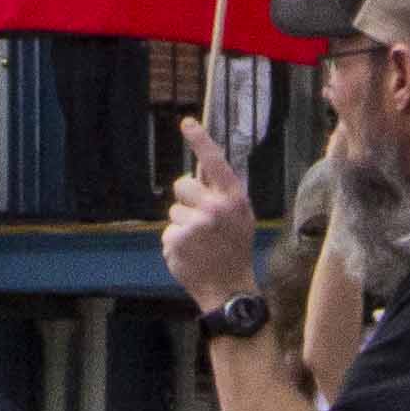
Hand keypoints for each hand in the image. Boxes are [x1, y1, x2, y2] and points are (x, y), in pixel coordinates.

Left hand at [160, 114, 260, 310]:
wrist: (229, 287)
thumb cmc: (234, 248)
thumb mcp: (241, 217)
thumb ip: (224, 194)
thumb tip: (202, 169)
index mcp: (233, 198)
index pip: (214, 162)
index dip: (200, 140)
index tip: (186, 122)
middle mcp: (214, 208)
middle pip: (182, 184)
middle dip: (187, 199)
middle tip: (202, 221)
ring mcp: (193, 225)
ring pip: (174, 211)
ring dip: (182, 225)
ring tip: (199, 243)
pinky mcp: (175, 240)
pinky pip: (168, 231)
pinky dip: (176, 243)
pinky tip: (191, 255)